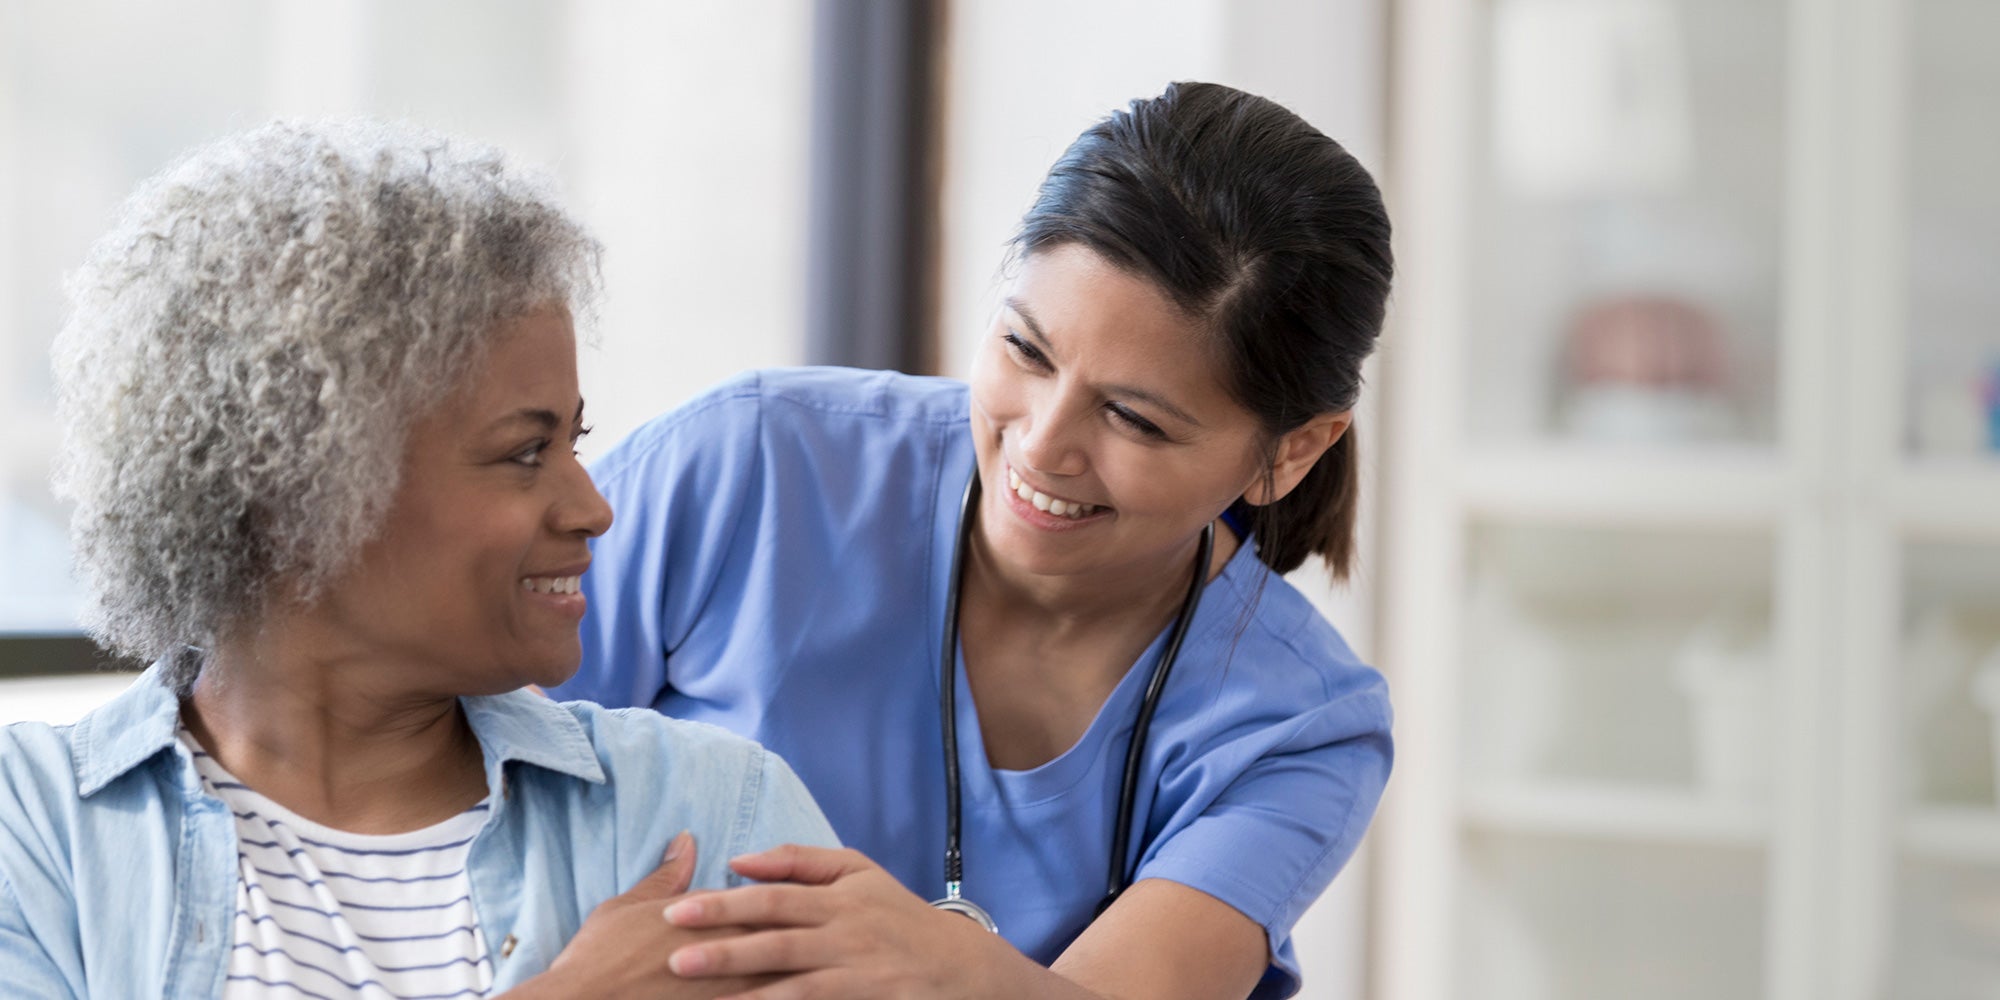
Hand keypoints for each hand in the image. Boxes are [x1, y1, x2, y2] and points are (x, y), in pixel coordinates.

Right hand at [505, 832, 776, 998]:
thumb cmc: (598, 958)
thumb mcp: (626, 907)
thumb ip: (666, 877)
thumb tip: (687, 841)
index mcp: (707, 912)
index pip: (757, 898)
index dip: (766, 901)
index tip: (771, 905)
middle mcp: (727, 944)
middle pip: (780, 930)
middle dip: (791, 931)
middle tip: (802, 935)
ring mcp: (733, 982)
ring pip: (782, 971)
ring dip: (793, 968)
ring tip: (798, 969)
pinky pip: (770, 998)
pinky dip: (777, 994)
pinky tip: (784, 995)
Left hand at [660, 845, 1042, 999]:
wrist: (958, 967)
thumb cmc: (897, 915)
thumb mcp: (858, 873)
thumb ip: (799, 861)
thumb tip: (740, 859)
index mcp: (838, 898)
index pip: (771, 898)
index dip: (723, 906)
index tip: (673, 912)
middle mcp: (845, 936)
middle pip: (774, 943)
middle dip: (722, 951)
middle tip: (672, 959)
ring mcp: (855, 976)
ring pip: (792, 988)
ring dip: (744, 996)